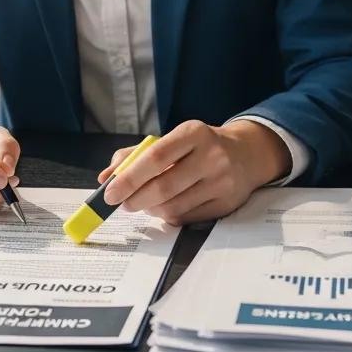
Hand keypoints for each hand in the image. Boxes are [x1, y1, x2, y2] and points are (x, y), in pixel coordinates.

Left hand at [96, 119, 289, 225]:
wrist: (246, 154)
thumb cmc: (200, 146)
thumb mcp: (173, 139)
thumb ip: (136, 155)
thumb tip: (105, 177)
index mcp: (194, 133)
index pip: (156, 157)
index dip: (129, 177)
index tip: (109, 192)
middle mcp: (212, 156)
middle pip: (163, 187)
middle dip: (135, 199)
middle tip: (122, 204)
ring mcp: (222, 182)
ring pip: (173, 207)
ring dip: (150, 209)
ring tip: (144, 202)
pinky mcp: (227, 204)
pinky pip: (187, 218)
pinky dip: (169, 216)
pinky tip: (166, 206)